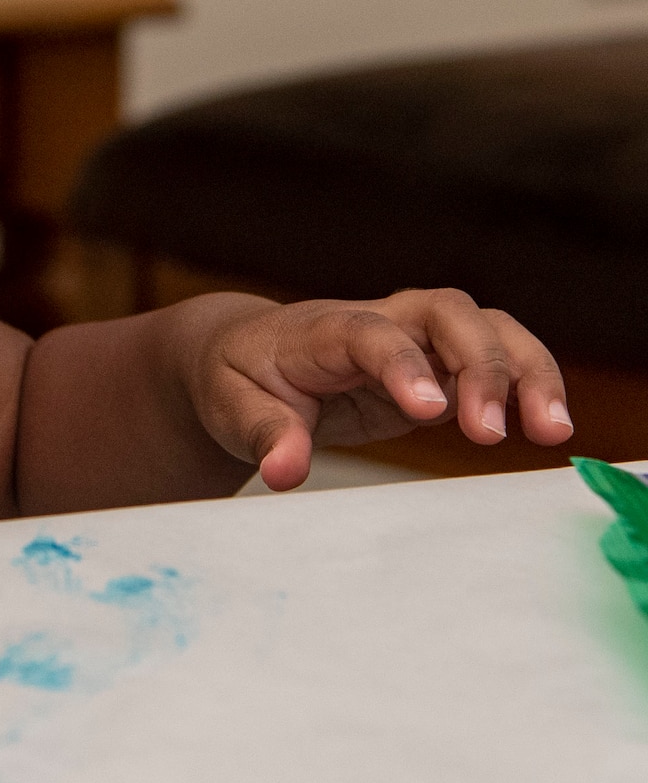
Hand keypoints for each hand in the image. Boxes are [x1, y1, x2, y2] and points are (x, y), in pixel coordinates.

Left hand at [183, 290, 573, 491]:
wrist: (242, 354)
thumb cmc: (237, 380)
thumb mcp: (230, 409)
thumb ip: (263, 435)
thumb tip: (284, 471)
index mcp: (319, 329)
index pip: (369, 333)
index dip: (402, 363)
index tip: (431, 410)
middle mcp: (375, 321)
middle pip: (444, 311)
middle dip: (480, 363)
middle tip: (493, 433)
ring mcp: (412, 338)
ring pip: (484, 325)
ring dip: (523, 368)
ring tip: (552, 430)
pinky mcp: (436, 365)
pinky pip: (494, 358)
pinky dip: (528, 383)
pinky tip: (548, 426)